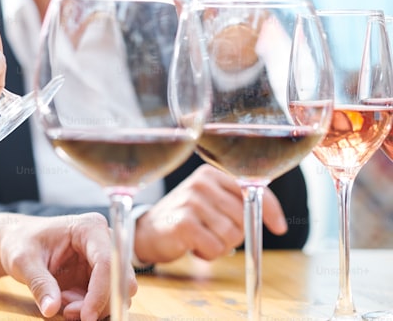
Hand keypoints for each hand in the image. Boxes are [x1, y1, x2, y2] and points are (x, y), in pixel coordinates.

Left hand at [0, 213, 123, 320]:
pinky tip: (65, 301)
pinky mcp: (99, 275)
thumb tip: (51, 309)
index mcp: (88, 227)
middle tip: (68, 311)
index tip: (86, 316)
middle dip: (97, 302)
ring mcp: (103, 259)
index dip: (101, 292)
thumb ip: (39, 284)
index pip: (107, 262)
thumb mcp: (23, 261)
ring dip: (92, 307)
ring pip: (115, 294)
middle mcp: (103, 241)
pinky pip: (105, 300)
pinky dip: (88, 308)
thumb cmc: (20, 242)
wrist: (17, 241)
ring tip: (62, 302)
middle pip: (119, 280)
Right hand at [133, 164, 288, 262]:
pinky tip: (193, 245)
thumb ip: (236, 201)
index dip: (270, 211)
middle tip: (215, 234)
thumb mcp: (210, 202)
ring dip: (221, 246)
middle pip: (244, 218)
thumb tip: (270, 216)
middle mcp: (200, 183)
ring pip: (231, 236)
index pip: (252, 189)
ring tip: (202, 238)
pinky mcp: (183, 223)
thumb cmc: (186, 218)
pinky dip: (208, 253)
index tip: (279, 227)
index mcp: (211, 174)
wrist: (147, 232)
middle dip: (236, 234)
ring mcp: (190, 201)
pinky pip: (215, 247)